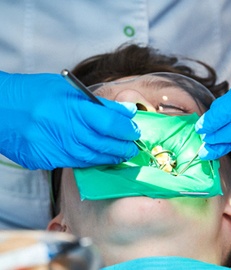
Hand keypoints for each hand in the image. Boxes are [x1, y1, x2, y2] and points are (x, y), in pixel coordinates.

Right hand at [0, 71, 139, 169]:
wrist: (0, 108)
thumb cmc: (35, 93)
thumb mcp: (69, 89)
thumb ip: (100, 103)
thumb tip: (127, 112)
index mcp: (73, 108)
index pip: (110, 123)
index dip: (127, 129)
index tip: (134, 130)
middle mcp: (66, 130)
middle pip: (104, 144)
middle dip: (123, 147)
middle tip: (132, 146)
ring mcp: (55, 148)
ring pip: (92, 158)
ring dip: (111, 157)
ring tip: (121, 154)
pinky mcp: (47, 159)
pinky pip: (76, 163)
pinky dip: (92, 161)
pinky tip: (100, 157)